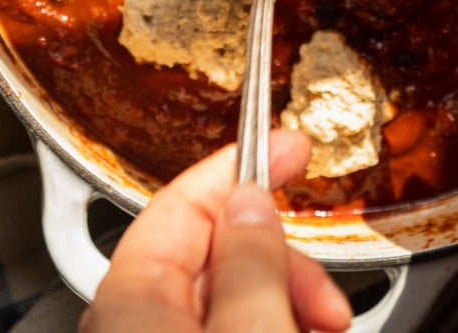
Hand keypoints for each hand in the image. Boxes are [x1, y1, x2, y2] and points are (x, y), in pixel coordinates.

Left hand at [79, 129, 351, 332]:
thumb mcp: (250, 330)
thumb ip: (251, 261)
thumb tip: (251, 198)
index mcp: (132, 299)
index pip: (185, 200)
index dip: (245, 163)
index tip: (292, 143)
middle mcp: (133, 321)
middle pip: (215, 252)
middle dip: (281, 261)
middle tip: (325, 291)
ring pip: (229, 297)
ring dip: (284, 299)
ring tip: (323, 323)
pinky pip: (229, 327)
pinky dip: (272, 324)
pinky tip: (302, 332)